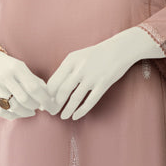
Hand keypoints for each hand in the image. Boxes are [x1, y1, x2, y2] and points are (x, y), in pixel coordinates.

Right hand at [0, 50, 53, 119]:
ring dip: (26, 112)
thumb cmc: (8, 66)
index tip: (51, 106)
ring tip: (31, 111)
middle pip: (25, 99)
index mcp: (17, 68)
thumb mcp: (22, 67)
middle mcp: (5, 77)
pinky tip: (19, 113)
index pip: (34, 88)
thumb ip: (35, 81)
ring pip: (14, 107)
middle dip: (35, 106)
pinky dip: (13, 115)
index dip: (45, 100)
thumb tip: (49, 99)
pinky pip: (2, 112)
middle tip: (39, 106)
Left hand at [46, 29, 163, 119]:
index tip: (45, 103)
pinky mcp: (103, 83)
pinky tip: (76, 116)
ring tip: (63, 116)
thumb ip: (66, 70)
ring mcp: (92, 76)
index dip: (47, 95)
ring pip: (75, 98)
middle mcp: (79, 68)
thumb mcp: (78, 57)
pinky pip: (90, 101)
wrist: (119, 49)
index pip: (53, 81)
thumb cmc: (96, 55)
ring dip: (67, 110)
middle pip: (62, 91)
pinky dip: (81, 111)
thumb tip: (53, 88)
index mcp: (70, 61)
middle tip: (52, 112)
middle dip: (55, 105)